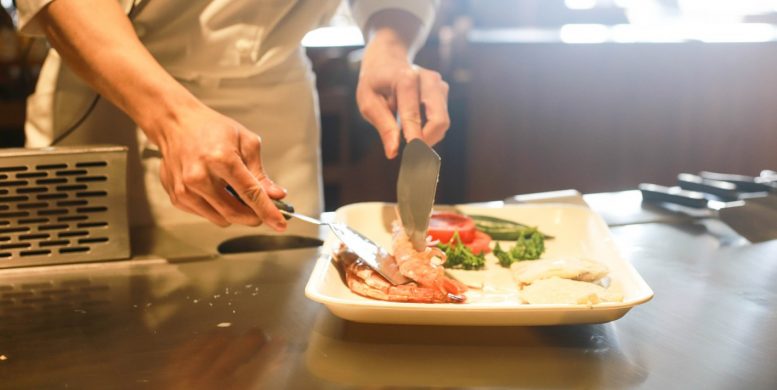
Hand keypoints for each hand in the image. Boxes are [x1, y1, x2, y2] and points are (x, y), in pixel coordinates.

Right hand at [151, 102, 287, 229]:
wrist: (176, 124)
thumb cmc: (211, 128)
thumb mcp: (245, 142)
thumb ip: (260, 173)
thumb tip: (276, 195)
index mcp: (220, 159)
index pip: (250, 194)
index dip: (268, 212)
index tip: (280, 224)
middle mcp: (199, 176)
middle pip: (235, 213)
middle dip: (254, 217)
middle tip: (264, 210)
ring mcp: (185, 190)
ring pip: (222, 219)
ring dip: (236, 213)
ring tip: (235, 192)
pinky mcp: (177, 198)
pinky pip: (206, 215)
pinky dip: (218, 209)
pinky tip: (217, 190)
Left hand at [356, 31, 449, 158]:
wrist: (388, 58)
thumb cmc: (375, 83)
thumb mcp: (368, 102)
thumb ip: (383, 126)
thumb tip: (393, 152)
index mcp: (405, 79)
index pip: (413, 116)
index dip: (415, 140)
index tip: (414, 160)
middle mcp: (428, 79)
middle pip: (439, 120)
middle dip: (427, 142)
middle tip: (412, 157)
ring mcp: (439, 84)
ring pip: (442, 122)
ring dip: (427, 137)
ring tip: (406, 136)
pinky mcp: (443, 91)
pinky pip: (440, 119)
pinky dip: (429, 129)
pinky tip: (413, 126)